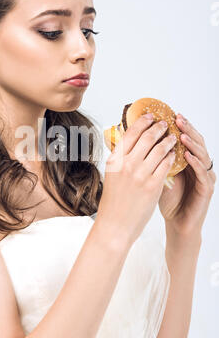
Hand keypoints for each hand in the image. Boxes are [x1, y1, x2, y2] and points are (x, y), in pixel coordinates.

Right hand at [97, 114, 176, 245]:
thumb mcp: (112, 175)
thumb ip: (121, 158)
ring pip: (160, 149)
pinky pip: (167, 165)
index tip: (150, 115)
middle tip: (165, 123)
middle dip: (159, 127)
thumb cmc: (113, 202)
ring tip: (172, 137)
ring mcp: (140, 175)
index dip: (142, 121)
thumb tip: (128, 141)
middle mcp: (127, 164)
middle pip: (147, 137)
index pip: (130, 133)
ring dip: (168, 140)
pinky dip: (171, 157)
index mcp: (115, 160)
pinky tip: (174, 155)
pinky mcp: (153, 186)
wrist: (115, 225)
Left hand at [158, 114, 216, 238]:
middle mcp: (197, 165)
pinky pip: (203, 173)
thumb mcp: (155, 175)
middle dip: (186, 129)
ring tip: (182, 133)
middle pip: (195, 141)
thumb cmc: (166, 200)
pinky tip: (188, 155)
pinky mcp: (206, 189)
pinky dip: (196, 162)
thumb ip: (150, 159)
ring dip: (192, 142)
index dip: (176, 126)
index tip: (166, 114)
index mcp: (186, 160)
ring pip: (202, 154)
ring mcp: (204, 176)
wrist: (176, 223)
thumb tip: (131, 143)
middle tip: (177, 118)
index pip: (183, 137)